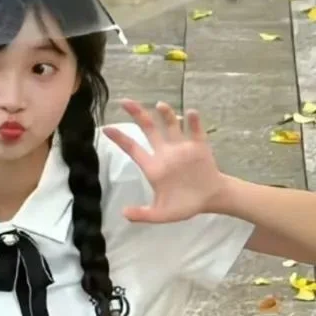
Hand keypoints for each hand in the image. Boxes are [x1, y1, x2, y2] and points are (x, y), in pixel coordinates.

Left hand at [104, 100, 225, 224]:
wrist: (209, 199)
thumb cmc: (184, 205)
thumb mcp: (162, 214)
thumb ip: (144, 215)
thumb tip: (124, 214)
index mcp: (153, 166)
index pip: (133, 149)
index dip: (120, 139)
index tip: (106, 128)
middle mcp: (165, 152)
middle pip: (149, 129)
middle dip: (138, 114)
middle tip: (125, 101)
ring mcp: (182, 147)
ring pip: (171, 126)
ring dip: (166, 114)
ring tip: (160, 105)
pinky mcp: (199, 146)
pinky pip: (195, 130)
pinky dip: (193, 121)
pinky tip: (190, 114)